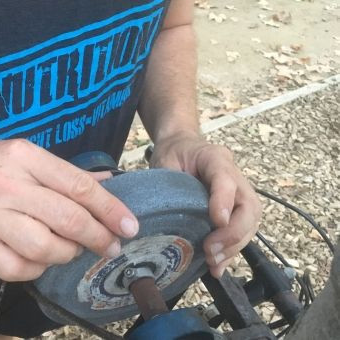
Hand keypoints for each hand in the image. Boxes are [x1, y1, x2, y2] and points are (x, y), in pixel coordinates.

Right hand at [0, 139, 138, 281]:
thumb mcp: (24, 154)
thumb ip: (65, 172)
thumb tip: (109, 182)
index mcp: (24, 156)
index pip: (78, 186)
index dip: (109, 209)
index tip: (129, 226)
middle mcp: (7, 185)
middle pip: (67, 218)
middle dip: (98, 237)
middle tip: (110, 246)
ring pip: (44, 247)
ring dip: (67, 254)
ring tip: (70, 250)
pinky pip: (16, 268)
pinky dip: (36, 269)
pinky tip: (40, 259)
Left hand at [148, 131, 260, 277]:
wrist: (183, 146)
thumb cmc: (174, 153)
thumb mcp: (165, 160)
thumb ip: (167, 182)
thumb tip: (166, 213)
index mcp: (216, 158)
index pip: (226, 180)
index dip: (223, 202)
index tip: (216, 222)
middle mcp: (235, 176)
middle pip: (248, 206)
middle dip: (233, 233)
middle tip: (211, 250)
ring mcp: (240, 193)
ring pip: (250, 222)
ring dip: (234, 246)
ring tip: (213, 262)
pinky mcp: (237, 209)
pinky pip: (243, 231)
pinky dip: (232, 251)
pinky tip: (218, 266)